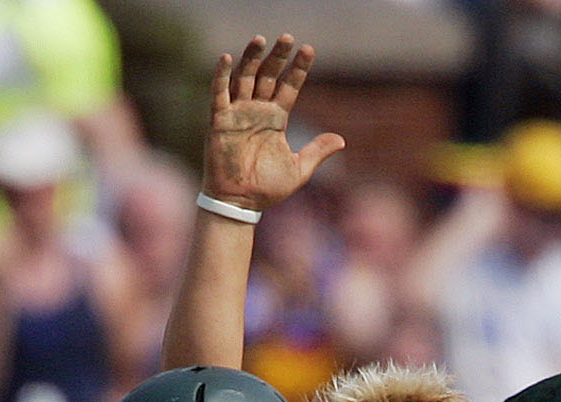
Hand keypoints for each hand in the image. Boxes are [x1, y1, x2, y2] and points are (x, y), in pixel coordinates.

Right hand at [202, 35, 344, 213]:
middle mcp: (257, 111)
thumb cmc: (266, 190)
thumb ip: (317, 152)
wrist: (239, 206)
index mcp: (276, 118)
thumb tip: (341, 141)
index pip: (289, 85)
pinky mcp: (219, 122)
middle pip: (268, 75)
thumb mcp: (298, 170)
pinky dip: (221, 76)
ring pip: (245, 77)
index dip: (298, 68)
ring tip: (261, 39)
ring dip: (252, 58)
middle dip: (278, 56)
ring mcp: (238, 114)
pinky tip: (227, 58)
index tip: (308, 49)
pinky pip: (219, 94)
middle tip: (287, 37)